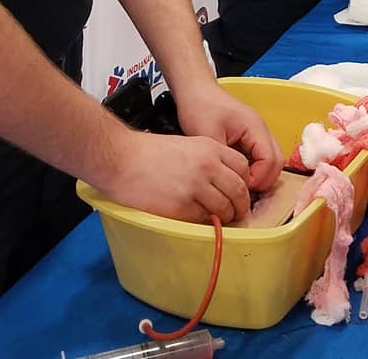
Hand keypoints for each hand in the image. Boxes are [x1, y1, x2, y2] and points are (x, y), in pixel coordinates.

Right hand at [102, 127, 253, 223]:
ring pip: (224, 209)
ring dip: (225, 218)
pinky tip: (199, 221)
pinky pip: (203, 219)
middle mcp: (208, 165)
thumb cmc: (151, 152)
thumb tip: (224, 182)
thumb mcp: (189, 145)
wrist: (122, 159)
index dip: (245, 183)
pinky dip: (205, 223)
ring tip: (219, 220)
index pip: (243, 167)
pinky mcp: (181, 206)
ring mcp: (195, 186)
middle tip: (237, 213)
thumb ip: (209, 159)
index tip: (240, 193)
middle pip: (239, 191)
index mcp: (210, 147)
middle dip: (241, 206)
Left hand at [176, 84, 283, 192]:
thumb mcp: (208, 136)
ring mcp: (257, 133)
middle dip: (263, 180)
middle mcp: (261, 129)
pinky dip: (253, 170)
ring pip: (271, 160)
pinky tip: (236, 176)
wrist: (195, 91)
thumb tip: (233, 183)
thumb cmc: (200, 108)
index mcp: (255, 127)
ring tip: (238, 185)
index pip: (270, 160)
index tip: (239, 188)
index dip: (258, 178)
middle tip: (242, 192)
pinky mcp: (249, 137)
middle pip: (277, 161)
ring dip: (259, 176)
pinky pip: (260, 157)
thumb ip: (224, 160)